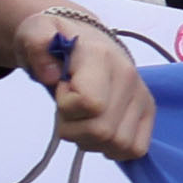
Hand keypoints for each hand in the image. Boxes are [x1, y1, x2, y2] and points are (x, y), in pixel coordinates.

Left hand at [0, 0, 151, 164]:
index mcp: (101, 58)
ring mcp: (142, 96)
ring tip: (83, 119)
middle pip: (102, 131)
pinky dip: (112, 148)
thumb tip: (51, 76)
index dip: (66, 107)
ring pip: (119, 145)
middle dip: (73, 128)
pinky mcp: (148, 112)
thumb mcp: (34, 33)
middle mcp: (129, 77)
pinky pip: (136, 149)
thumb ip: (36, 44)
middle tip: (68, 108)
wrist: (83, 40)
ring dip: (91, 141)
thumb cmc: (56, 42)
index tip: (60, 89)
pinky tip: (99, 131)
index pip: (90, 104)